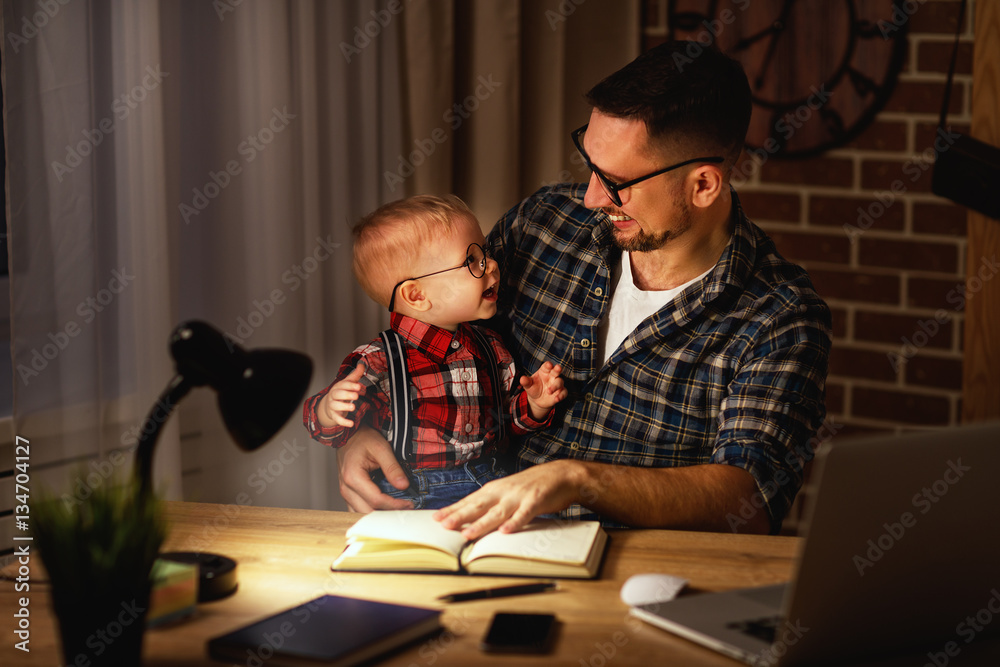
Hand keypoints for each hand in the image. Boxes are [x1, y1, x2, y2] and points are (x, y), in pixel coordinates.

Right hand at [318, 363, 365, 427]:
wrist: (329, 404)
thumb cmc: (341, 392)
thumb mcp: (348, 383)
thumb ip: (356, 375)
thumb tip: (362, 363)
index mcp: (338, 386)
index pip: (343, 385)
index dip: (350, 385)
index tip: (358, 386)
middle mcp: (334, 395)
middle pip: (337, 394)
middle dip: (346, 394)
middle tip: (356, 396)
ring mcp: (333, 406)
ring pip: (336, 406)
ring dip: (344, 407)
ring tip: (353, 407)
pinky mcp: (334, 415)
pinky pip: (337, 419)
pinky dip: (343, 422)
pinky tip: (351, 424)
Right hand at [336, 426, 413, 511]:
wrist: (349, 436)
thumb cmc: (363, 439)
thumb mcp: (382, 448)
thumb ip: (393, 468)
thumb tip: (404, 485)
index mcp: (353, 477)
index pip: (376, 500)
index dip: (395, 505)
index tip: (409, 504)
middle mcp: (346, 488)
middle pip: (368, 512)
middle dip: (388, 514)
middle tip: (405, 511)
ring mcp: (345, 492)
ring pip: (361, 514)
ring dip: (379, 515)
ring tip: (397, 511)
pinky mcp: (348, 494)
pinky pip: (358, 509)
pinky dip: (371, 511)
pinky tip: (385, 508)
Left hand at [433, 460, 580, 539]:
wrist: (561, 474)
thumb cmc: (532, 486)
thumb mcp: (508, 492)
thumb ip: (492, 504)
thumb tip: (471, 517)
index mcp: (495, 489)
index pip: (469, 501)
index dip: (453, 510)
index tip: (436, 518)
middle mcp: (504, 491)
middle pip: (478, 506)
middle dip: (460, 516)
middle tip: (443, 525)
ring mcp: (519, 496)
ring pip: (498, 512)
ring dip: (482, 524)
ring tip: (467, 534)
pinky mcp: (536, 501)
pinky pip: (524, 514)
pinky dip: (515, 522)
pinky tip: (505, 531)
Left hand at [520, 362, 567, 420]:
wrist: (537, 400)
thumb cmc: (533, 388)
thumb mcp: (528, 385)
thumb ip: (526, 382)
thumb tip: (522, 379)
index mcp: (544, 371)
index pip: (547, 366)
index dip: (548, 365)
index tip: (549, 365)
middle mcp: (552, 376)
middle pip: (556, 371)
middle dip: (557, 369)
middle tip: (558, 368)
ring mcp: (557, 384)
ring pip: (560, 382)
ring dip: (555, 386)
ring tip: (548, 391)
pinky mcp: (560, 392)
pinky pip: (564, 392)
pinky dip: (561, 395)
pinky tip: (557, 399)